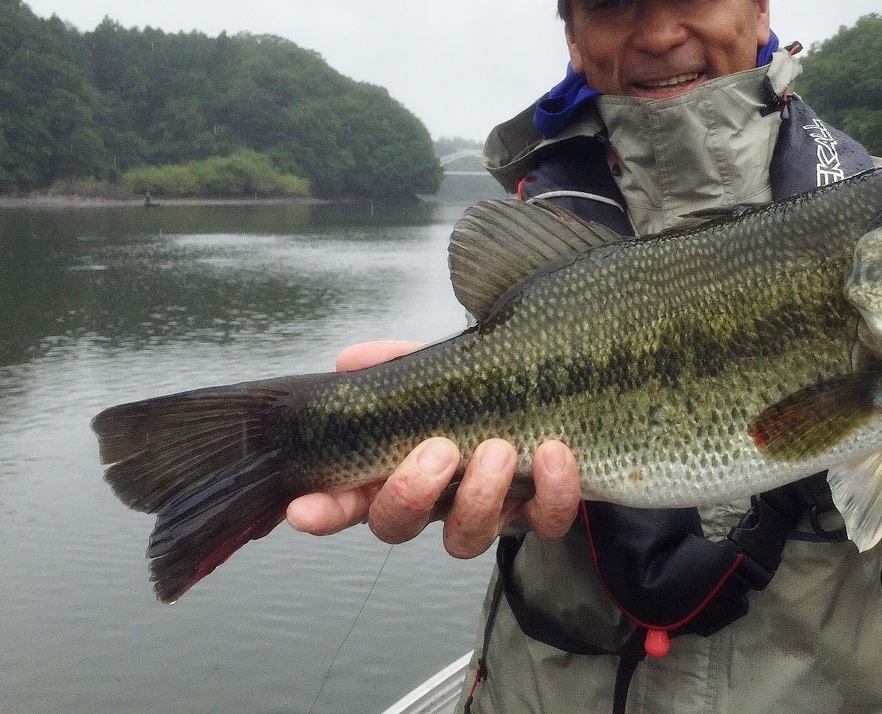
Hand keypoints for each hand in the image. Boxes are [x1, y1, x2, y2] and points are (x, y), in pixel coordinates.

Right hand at [286, 341, 580, 557]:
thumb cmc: (490, 389)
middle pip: (399, 526)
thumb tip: (351, 360)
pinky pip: (544, 522)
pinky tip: (554, 452)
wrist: (563, 390)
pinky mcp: (541, 513)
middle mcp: (438, 501)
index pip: (348, 500)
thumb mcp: (443, 370)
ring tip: (500, 448)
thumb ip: (400, 366)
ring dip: (480, 495)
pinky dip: (552, 491)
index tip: (303, 510)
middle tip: (438, 449)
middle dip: (410, 494)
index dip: (325, 510)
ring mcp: (488, 513)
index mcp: (401, 467)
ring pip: (467, 537)